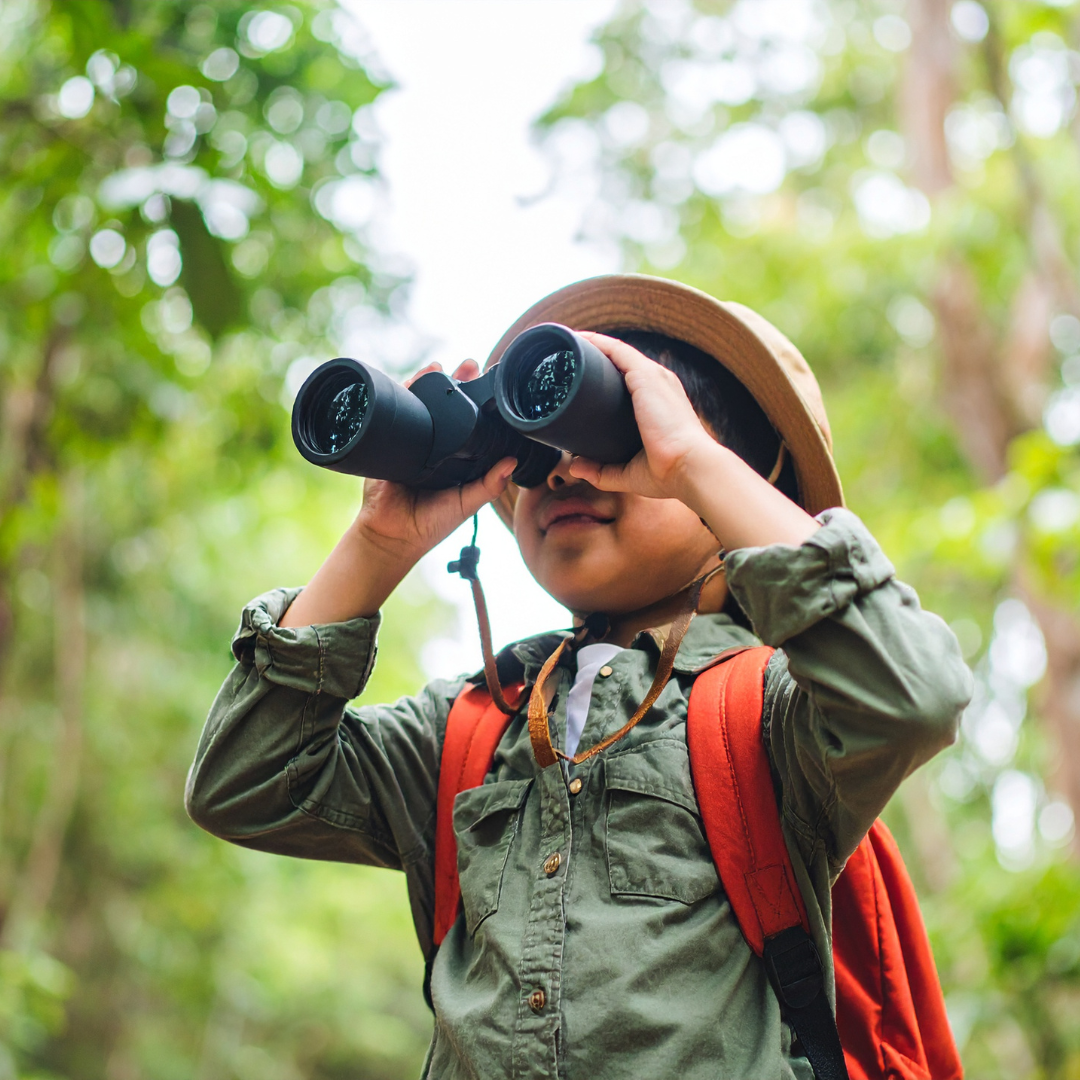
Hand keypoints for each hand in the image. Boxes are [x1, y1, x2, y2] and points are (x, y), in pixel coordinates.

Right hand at [352, 359, 515, 562]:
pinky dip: (405, 392)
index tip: (491, 385)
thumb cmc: (431, 523)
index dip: (480, 404)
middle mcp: (436, 445)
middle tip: (471, 364)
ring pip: (422, 404)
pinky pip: (397, 411)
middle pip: (447, 407)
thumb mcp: (466, 503)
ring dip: (430, 381)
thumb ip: (489, 485)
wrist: (391, 534)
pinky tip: (414, 379)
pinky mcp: (391, 440)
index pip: (471, 423)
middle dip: (457, 382)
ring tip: (441, 365)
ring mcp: (413, 440)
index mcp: (456, 457)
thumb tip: (512, 462)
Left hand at [566, 332, 819, 550]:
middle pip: (620, 361)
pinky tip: (574, 338)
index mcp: (659, 401)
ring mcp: (653, 376)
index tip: (579, 377)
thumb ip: (601, 471)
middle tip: (564, 361)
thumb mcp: (628, 473)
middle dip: (593, 357)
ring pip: (615, 351)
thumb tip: (574, 467)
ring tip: (563, 344)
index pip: (628, 379)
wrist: (689, 468)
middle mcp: (658, 383)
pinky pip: (615, 349)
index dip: (604, 375)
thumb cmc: (667, 473)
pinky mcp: (645, 375)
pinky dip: (594, 342)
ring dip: (589, 344)